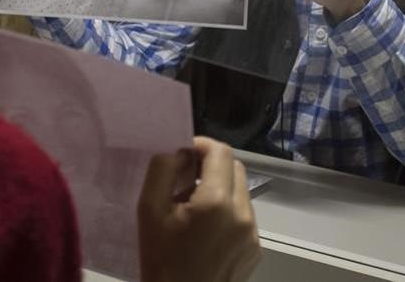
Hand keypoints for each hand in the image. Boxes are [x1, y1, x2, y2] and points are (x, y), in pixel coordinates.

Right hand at [138, 137, 260, 281]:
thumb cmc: (161, 259)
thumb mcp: (148, 210)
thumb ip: (163, 169)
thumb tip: (181, 152)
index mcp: (216, 202)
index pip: (220, 152)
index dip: (200, 145)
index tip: (182, 154)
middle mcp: (242, 214)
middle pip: (235, 168)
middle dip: (212, 165)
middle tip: (185, 179)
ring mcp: (253, 234)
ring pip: (241, 192)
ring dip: (221, 188)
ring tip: (194, 208)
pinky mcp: (255, 249)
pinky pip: (244, 216)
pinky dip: (228, 211)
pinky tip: (206, 230)